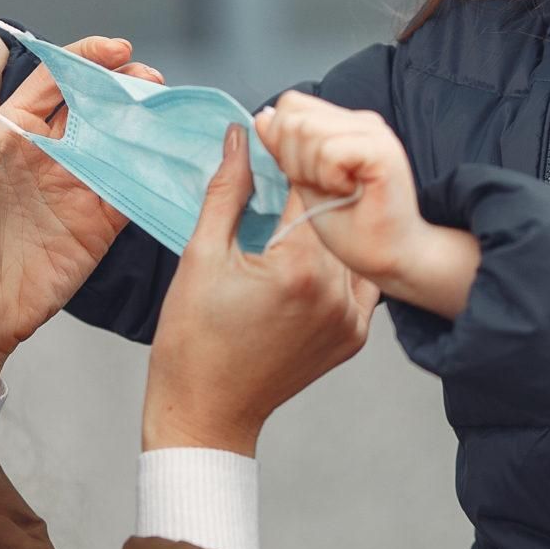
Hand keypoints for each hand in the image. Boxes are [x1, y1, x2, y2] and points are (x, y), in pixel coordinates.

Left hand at [0, 40, 156, 392]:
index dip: (86, 61)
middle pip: (97, 107)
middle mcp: (50, 157)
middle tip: (154, 80)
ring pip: (121, 144)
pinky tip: (174, 157)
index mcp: (12, 137)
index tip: (118, 50)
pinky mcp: (99, 227)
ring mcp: (78, 190)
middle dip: (127, 87)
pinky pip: (133, 192)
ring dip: (148, 124)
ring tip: (172, 110)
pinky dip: (155, 174)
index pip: (54, 83)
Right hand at [143, 126, 379, 455]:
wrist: (207, 412)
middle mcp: (336, 293)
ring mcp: (351, 319)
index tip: (273, 136)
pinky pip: (357, 282)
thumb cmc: (192, 342)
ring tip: (295, 208)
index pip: (307, 187)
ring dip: (327, 223)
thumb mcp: (201, 256)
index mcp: (299, 270)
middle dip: (310, 185)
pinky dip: (338, 262)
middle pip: (334, 215)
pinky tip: (310, 252)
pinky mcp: (354, 337)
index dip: (290, 155)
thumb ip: (227, 192)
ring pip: (349, 246)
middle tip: (285, 163)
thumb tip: (239, 139)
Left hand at [253, 91, 478, 314]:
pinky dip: (329, 178)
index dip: (283, 143)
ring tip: (339, 190)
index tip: (308, 176)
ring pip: (307, 131)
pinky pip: (329, 151)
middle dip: (294, 161)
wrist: (390, 258)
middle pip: (293, 118)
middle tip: (326, 187)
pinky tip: (349, 192)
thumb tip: (263, 116)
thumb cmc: (355, 227)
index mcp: (345, 124)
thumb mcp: (305, 181)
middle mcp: (361, 121)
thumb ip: (285, 148)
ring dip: (312, 172)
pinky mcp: (382, 151)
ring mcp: (374, 133)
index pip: (291, 105)